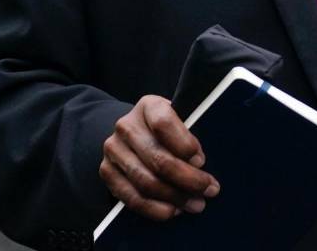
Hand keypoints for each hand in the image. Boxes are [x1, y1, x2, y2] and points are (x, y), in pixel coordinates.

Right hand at [100, 95, 220, 220]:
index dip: (185, 144)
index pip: (163, 123)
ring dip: (174, 197)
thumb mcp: (179, 120)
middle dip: (188, 179)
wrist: (133, 134)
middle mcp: (126, 126)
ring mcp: (113, 149)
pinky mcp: (107, 172)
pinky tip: (172, 210)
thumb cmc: (167, 129)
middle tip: (209, 190)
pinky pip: (131, 197)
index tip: (202, 161)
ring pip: (146, 181)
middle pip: (158, 158)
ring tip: (196, 204)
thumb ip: (189, 135)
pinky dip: (155, 208)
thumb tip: (201, 165)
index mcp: (148, 106)